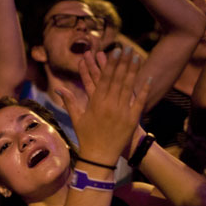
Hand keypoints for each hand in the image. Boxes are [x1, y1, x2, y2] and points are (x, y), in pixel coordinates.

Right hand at [56, 47, 150, 164]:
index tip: (115, 52)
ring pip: (128, 87)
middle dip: (123, 62)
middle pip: (118, 79)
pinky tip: (148, 77)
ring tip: (137, 57)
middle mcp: (109, 105)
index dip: (111, 64)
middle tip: (128, 48)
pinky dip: (143, 89)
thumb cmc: (86, 137)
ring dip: (133, 70)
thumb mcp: (76, 118)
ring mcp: (121, 111)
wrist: (99, 156)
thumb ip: (69, 101)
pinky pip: (139, 101)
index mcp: (96, 103)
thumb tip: (58, 88)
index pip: (105, 79)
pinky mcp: (131, 119)